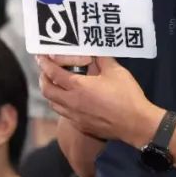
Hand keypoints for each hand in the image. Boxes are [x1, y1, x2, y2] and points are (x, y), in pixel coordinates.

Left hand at [38, 55, 163, 145]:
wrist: (135, 124)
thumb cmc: (126, 95)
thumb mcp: (115, 71)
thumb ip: (101, 58)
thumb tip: (94, 51)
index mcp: (78, 86)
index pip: (53, 73)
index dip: (44, 63)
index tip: (40, 57)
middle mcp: (72, 102)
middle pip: (47, 90)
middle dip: (43, 78)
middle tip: (45, 71)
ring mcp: (75, 116)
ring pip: (53, 104)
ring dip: (50, 93)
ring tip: (55, 85)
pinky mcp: (81, 125)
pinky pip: (64, 113)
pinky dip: (61, 104)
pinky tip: (70, 101)